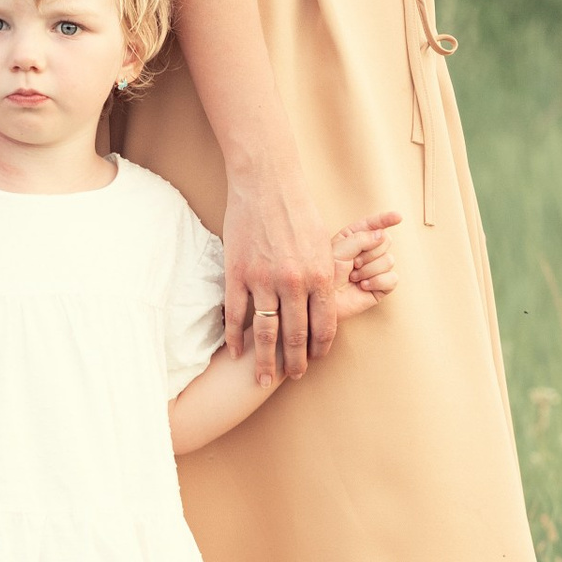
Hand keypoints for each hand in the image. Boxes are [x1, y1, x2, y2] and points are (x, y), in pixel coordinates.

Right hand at [222, 165, 337, 383]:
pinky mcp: (237, 274)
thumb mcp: (322, 242)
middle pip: (295, 336)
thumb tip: (327, 296)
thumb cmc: (298, 209)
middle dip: (295, 362)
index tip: (316, 359)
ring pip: (265, 333)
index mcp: (319, 275)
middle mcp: (292, 282)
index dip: (319, 347)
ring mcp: (262, 280)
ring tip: (263, 379)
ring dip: (264, 360)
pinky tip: (234, 352)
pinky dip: (234, 337)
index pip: (323, 324)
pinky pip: (235, 315)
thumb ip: (324, 273)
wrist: (267, 183)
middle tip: (293, 376)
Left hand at [331, 210, 401, 322]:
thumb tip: (382, 235)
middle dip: (369, 254)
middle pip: (385, 241)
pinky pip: (392, 278)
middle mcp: (367, 251)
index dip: (386, 219)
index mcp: (354, 238)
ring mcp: (375, 268)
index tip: (398, 217)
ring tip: (354, 277)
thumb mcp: (340, 250)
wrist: (321, 302)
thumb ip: (361, 239)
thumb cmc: (324, 275)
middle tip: (353, 264)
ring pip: (389, 260)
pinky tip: (363, 286)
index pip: (374, 224)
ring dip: (370, 270)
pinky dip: (378, 282)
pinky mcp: (381, 286)